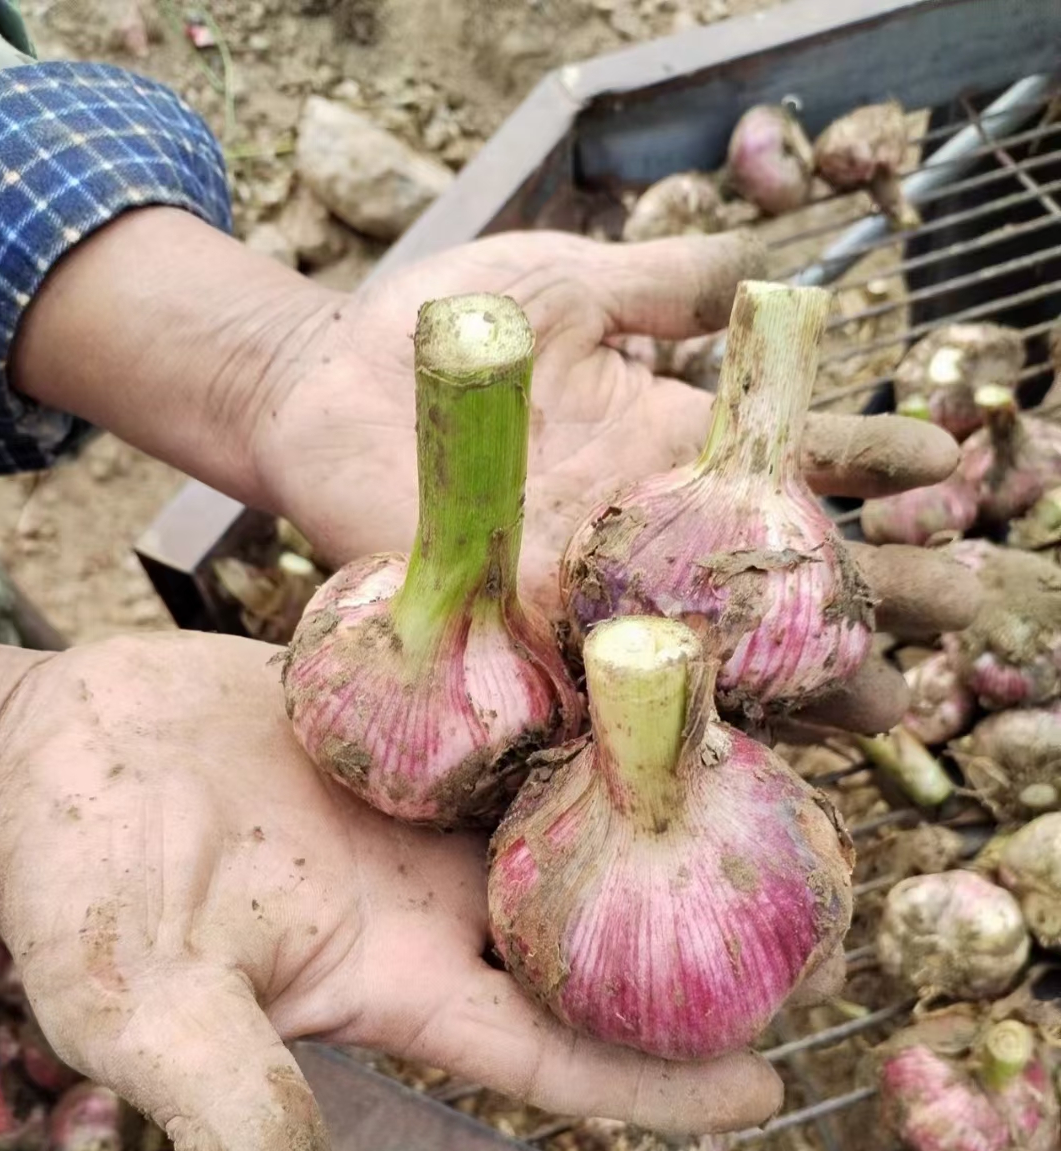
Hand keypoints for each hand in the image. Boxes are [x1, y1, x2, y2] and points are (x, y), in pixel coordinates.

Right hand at [0, 635, 783, 1150]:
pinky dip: (580, 716)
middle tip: (820, 933)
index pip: (547, 1054)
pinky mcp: (409, 728)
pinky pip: (519, 725)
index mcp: (391, 982)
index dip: (653, 1084)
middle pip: (591, 944)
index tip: (770, 1092)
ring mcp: (424, 813)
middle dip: (695, 952)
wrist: (43, 748)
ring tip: (768, 795)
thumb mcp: (144, 1007)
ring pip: (570, 827)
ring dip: (656, 819)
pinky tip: (651, 684)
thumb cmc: (76, 883)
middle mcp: (429, 907)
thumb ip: (230, 1113)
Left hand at [251, 230, 980, 729]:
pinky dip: (679, 720)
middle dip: (868, 587)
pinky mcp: (524, 634)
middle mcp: (642, 533)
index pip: (791, 458)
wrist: (323, 385)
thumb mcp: (568, 286)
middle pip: (774, 569)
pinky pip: (608, 691)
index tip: (943, 466)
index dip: (868, 459)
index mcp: (666, 448)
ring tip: (887, 704)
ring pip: (713, 646)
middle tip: (956, 606)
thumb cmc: (443, 330)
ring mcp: (588, 591)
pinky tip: (745, 744)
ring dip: (800, 677)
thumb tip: (765, 276)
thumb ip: (663, 288)